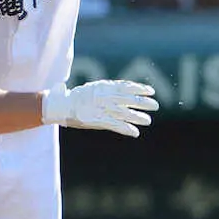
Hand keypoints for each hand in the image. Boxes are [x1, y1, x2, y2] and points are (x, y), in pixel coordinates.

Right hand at [42, 79, 158, 137]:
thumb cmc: (78, 96)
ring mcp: (102, 109)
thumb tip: (123, 88)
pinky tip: (135, 132)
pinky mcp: (98, 120)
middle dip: (143, 102)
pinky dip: (126, 129)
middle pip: (129, 99)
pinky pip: (116, 125)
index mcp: (104, 86)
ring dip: (138, 117)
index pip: (127, 86)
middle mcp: (105, 96)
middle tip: (156, 105)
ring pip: (125, 113)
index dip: (140, 88)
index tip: (151, 91)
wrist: (62, 105)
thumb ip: (108, 89)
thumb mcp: (94, 88)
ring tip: (148, 120)